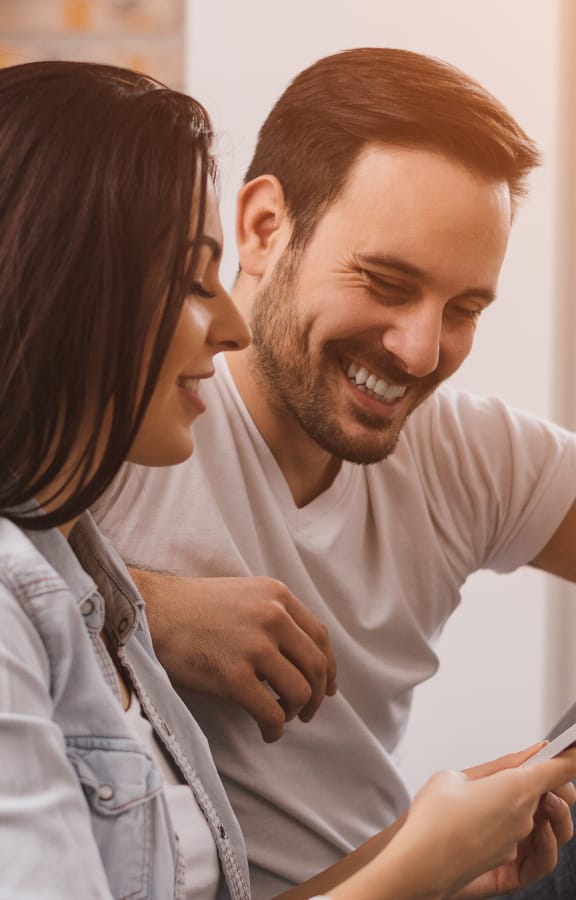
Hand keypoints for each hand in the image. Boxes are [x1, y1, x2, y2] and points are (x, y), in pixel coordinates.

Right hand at [132, 570, 336, 741]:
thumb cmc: (194, 608)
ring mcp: (255, 646)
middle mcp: (273, 617)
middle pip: (315, 666)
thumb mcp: (245, 596)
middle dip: (316, 696)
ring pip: (299, 691)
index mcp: (277, 596)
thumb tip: (298, 656)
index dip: (328, 668)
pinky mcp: (235, 675)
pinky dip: (275, 728)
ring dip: (296, 712)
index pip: (320, 637)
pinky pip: (271, 712)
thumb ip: (273, 616)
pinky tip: (267, 731)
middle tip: (306, 712)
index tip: (327, 687)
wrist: (153, 611)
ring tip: (282, 718)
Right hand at [393, 745, 575, 898]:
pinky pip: (531, 844)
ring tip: (511, 796)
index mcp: (515, 789)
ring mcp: (519, 842)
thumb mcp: (455, 776)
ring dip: (541, 807)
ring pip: (546, 820)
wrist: (417, 864)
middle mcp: (525, 818)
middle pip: (561, 796)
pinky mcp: (509, 861)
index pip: (560, 769)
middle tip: (535, 769)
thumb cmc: (431, 819)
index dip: (573, 755)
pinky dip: (528, 830)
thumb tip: (529, 755)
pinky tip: (511, 822)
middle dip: (555, 783)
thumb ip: (497, 766)